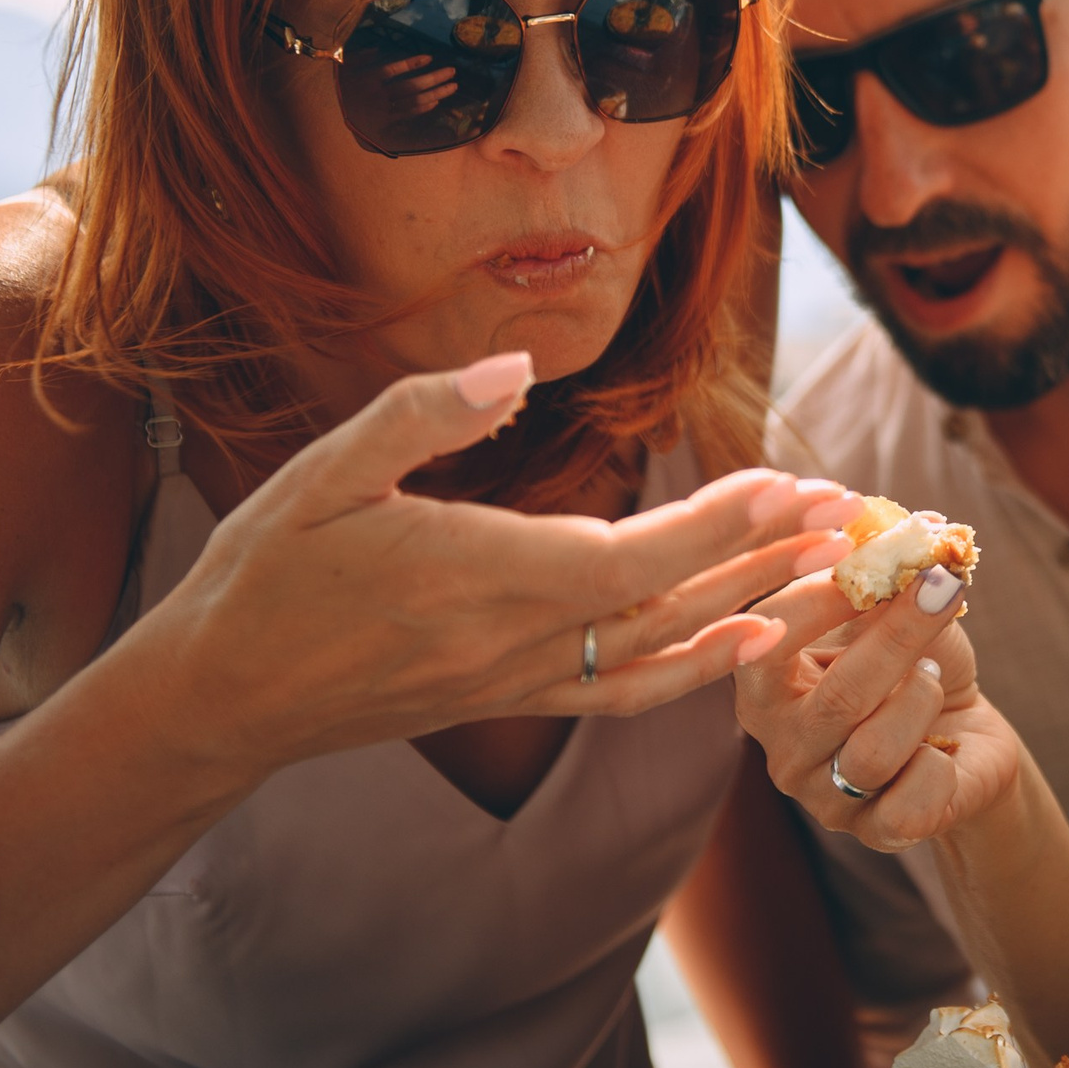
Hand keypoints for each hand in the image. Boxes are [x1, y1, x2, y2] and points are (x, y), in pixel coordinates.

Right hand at [130, 351, 860, 778]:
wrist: (220, 696)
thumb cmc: (267, 570)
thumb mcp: (324, 471)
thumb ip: (422, 414)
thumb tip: (516, 368)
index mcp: (480, 575)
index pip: (631, 557)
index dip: (716, 526)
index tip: (782, 482)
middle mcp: (516, 641)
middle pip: (671, 601)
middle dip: (766, 553)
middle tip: (848, 511)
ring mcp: (519, 680)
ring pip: (664, 648)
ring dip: (756, 605)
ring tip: (834, 568)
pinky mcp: (512, 698)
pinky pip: (626, 692)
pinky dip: (700, 670)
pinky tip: (757, 643)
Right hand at [735, 564, 1019, 850]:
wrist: (965, 732)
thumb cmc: (914, 660)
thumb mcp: (896, 608)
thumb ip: (885, 572)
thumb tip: (909, 529)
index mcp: (766, 685)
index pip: (766, 639)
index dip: (816, 595)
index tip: (865, 551)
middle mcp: (781, 747)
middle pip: (838, 697)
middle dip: (899, 635)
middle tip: (942, 586)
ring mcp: (823, 797)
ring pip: (876, 750)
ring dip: (920, 698)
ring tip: (928, 679)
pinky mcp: (875, 832)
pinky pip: (912, 800)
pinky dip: (940, 761)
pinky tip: (939, 746)